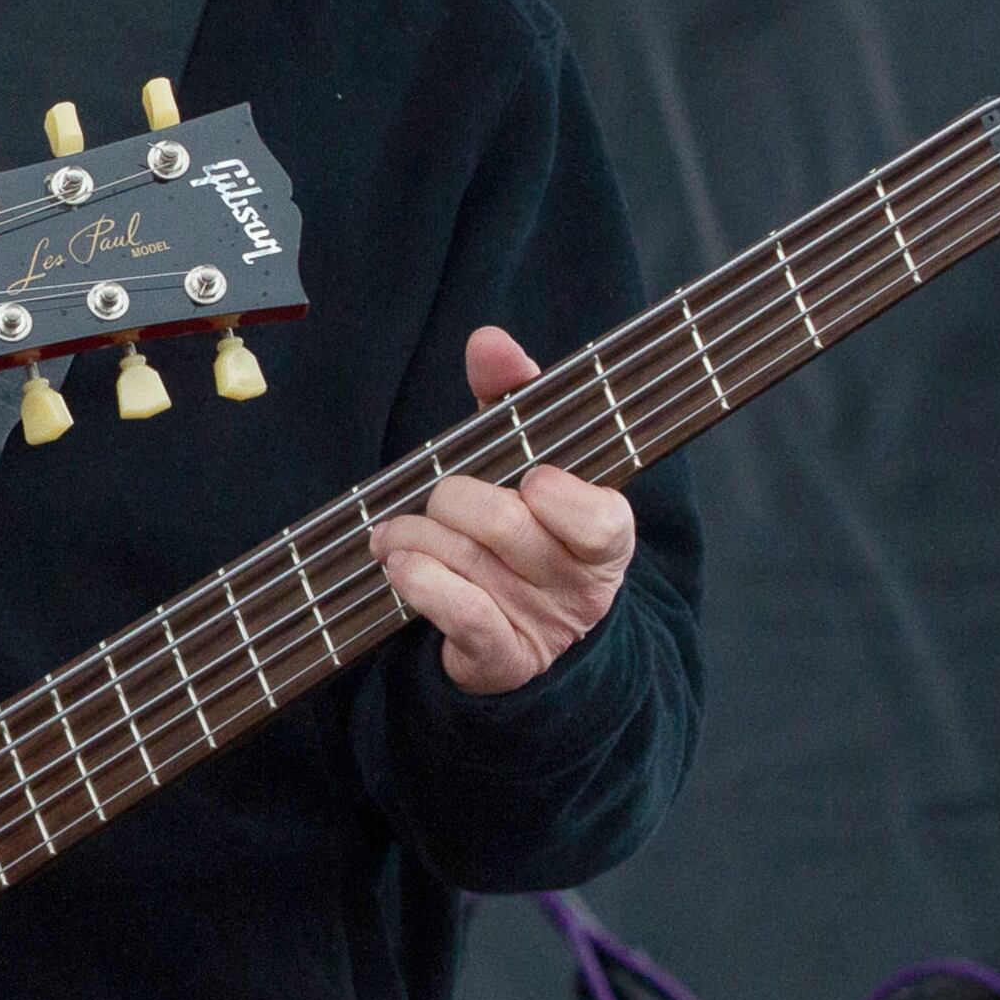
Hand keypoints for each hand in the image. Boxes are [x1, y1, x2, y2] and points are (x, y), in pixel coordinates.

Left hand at [369, 327, 638, 694]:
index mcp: (606, 532)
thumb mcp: (525, 459)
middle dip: (450, 501)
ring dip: (411, 536)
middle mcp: (580, 583)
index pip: (596, 516)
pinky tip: (398, 565)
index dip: (554, 494)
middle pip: (503, 524)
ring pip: (464, 560)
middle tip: (431, 501)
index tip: (530, 479)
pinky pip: (457, 611)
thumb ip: (514, 398)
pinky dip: (417, 580)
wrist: (524, 633)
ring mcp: (541, 624)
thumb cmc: (523, 529)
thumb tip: (490, 342)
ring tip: (394, 534)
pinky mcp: (500, 657)